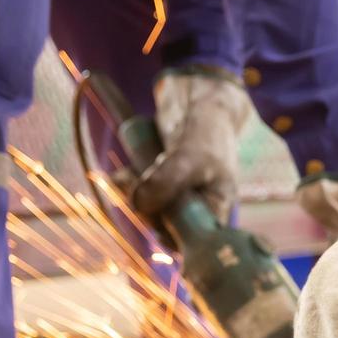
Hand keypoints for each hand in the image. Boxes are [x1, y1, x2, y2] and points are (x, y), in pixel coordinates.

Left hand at [131, 66, 250, 221]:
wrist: (199, 98)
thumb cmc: (207, 128)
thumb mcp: (191, 155)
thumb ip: (168, 180)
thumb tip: (139, 205)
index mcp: (217, 207)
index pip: (196, 240)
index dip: (174, 236)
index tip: (154, 222)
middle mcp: (199, 207)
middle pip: (168, 227)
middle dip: (146, 212)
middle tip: (133, 191)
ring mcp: (178, 195)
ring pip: (151, 210)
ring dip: (133, 197)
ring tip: (125, 177)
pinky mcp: (161, 182)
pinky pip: (141, 193)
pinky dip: (128, 185)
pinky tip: (120, 174)